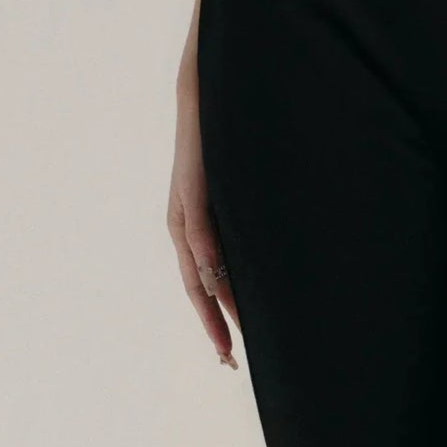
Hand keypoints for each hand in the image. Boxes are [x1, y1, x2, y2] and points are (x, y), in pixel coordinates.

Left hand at [167, 77, 239, 366]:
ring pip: (196, 267)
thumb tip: (265, 244)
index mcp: (191, 222)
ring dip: (212, 305)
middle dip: (212, 326)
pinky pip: (198, 230)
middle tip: (229, 362)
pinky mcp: (190, 186)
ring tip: (231, 338)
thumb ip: (240, 215)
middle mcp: (181, 221)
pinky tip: (220, 284)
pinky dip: (208, 260)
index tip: (231, 352)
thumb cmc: (224, 130)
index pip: (204, 281)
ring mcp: (184, 205)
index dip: (216, 318)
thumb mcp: (234, 183)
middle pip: (196, 286)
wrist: (204, 85)